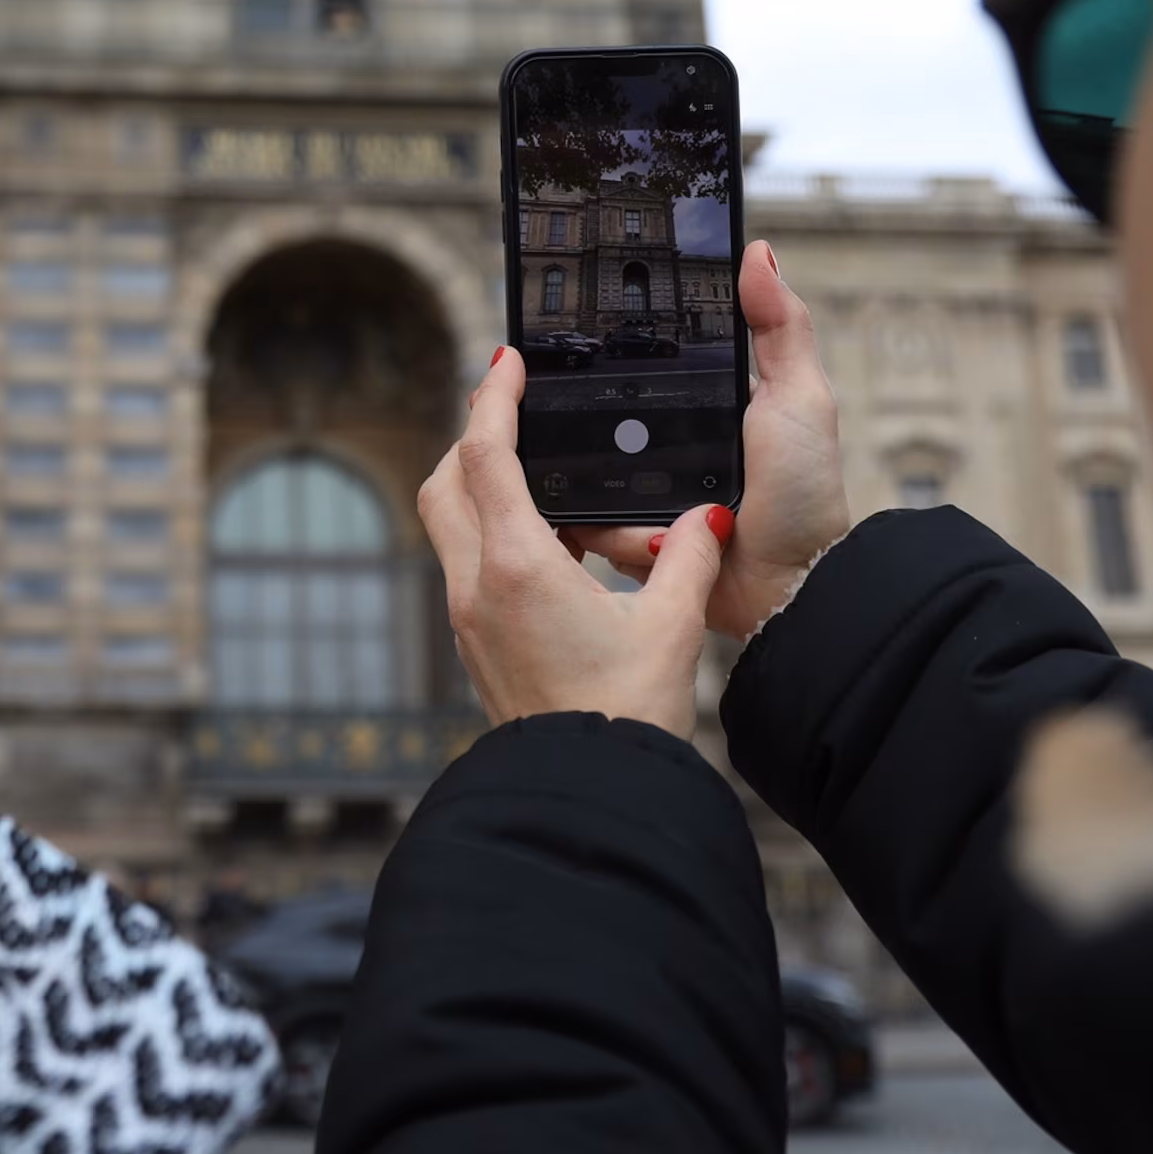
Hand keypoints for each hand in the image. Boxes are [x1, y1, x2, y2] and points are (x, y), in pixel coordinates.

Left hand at [422, 347, 730, 737]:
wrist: (587, 793)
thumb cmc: (624, 717)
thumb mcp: (672, 625)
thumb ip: (688, 558)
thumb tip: (707, 518)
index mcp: (517, 566)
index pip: (484, 456)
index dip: (492, 399)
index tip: (504, 361)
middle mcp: (476, 586)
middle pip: (445, 484)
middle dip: (471, 438)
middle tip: (512, 412)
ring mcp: (469, 619)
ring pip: (450, 526)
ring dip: (480, 489)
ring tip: (544, 480)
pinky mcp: (477, 645)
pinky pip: (470, 567)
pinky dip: (495, 536)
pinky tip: (552, 548)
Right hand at [561, 240, 849, 640]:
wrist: (792, 586)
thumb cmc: (806, 493)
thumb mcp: (801, 396)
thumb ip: (781, 325)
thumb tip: (758, 250)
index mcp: (699, 410)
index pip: (639, 375)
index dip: (609, 360)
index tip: (572, 338)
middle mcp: (664, 451)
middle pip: (597, 424)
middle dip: (579, 424)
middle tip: (555, 411)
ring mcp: (643, 498)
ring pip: (584, 476)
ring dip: (597, 486)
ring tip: (622, 493)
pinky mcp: (628, 543)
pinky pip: (589, 527)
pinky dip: (602, 529)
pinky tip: (627, 530)